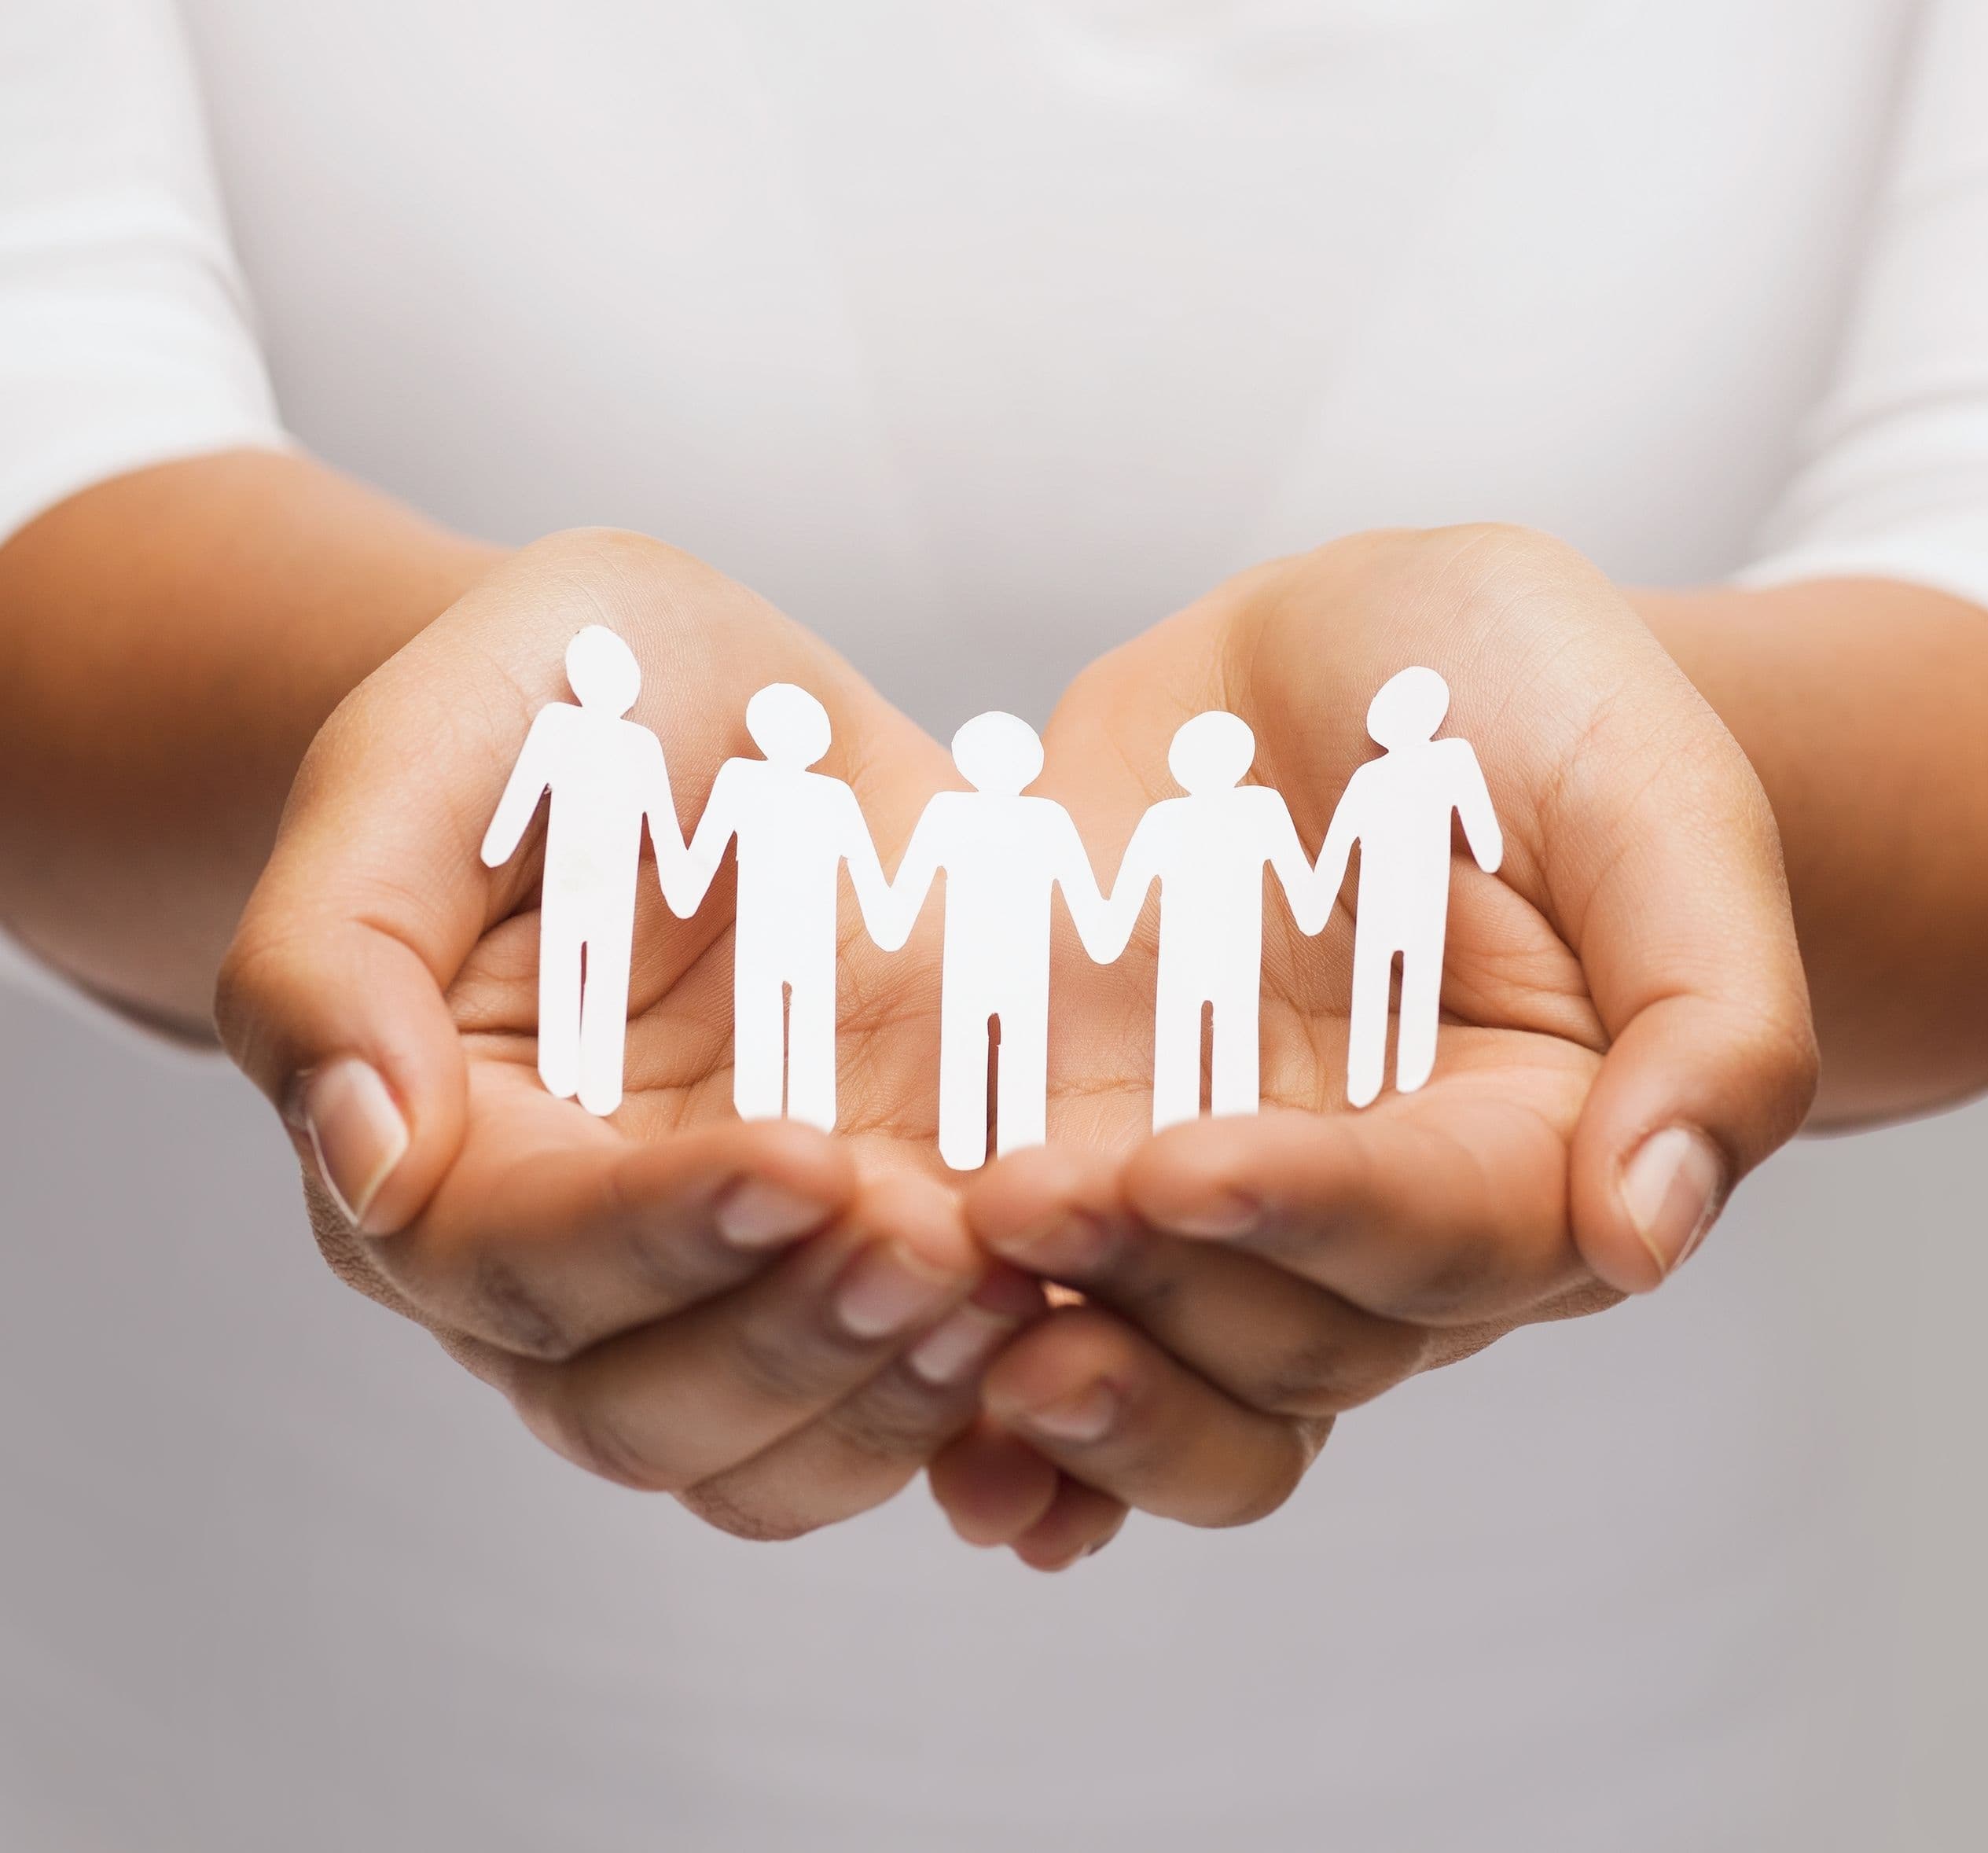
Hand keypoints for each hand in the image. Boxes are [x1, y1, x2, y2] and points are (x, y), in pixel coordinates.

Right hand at [217, 529, 1039, 1539]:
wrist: (694, 706)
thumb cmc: (543, 711)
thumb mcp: (424, 757)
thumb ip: (336, 950)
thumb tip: (360, 1158)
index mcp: (441, 1155)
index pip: (521, 1263)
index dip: (657, 1236)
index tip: (802, 1160)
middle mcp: (573, 1262)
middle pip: (644, 1409)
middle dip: (792, 1345)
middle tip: (931, 1242)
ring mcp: (725, 1280)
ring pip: (776, 1455)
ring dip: (893, 1397)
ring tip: (1013, 1283)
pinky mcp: (860, 1256)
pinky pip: (903, 1404)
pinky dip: (983, 1400)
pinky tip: (1071, 1316)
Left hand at [931, 525, 1818, 1566]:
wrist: (1343, 662)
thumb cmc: (1516, 696)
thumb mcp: (1643, 793)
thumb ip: (1704, 1009)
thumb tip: (1648, 1233)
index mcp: (1536, 1145)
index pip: (1443, 1233)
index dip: (1314, 1214)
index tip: (1182, 1165)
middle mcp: (1382, 1217)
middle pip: (1293, 1342)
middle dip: (1154, 1290)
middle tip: (1016, 1206)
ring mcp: (1233, 1212)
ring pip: (1174, 1376)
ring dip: (1067, 1385)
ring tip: (946, 1324)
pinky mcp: (1105, 1169)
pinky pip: (1064, 1324)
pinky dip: (995, 1402)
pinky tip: (933, 1441)